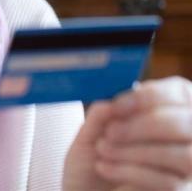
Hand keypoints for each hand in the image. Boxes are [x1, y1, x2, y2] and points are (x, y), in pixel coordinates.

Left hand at [63, 76, 191, 190]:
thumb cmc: (90, 160)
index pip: (178, 93)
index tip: (116, 106)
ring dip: (135, 151)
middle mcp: (185, 137)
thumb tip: (111, 103)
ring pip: (183, 155)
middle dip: (143, 126)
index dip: (149, 97)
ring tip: (103, 149)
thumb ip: (102, 115)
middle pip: (184, 124)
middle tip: (111, 131)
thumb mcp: (91, 133)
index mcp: (164, 110)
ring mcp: (187, 167)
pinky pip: (169, 182)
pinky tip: (104, 167)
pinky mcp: (179, 190)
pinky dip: (130, 172)